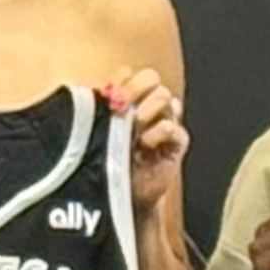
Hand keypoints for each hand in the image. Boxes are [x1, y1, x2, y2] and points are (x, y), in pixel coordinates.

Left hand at [104, 69, 187, 216]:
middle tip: (119, 107)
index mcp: (127, 99)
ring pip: (163, 96)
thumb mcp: (93, 131)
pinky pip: (171, 126)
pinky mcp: (177, 142)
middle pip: (151, 78)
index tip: (106, 95)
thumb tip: (99, 87)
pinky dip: (157, 132)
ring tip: (131, 130)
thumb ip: (96, 107)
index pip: (130, 73)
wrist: (120, 196)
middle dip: (133, 90)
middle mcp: (149, 106)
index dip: (119, 81)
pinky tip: (144, 145)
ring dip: (145, 110)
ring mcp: (165, 121)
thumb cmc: (103, 163)